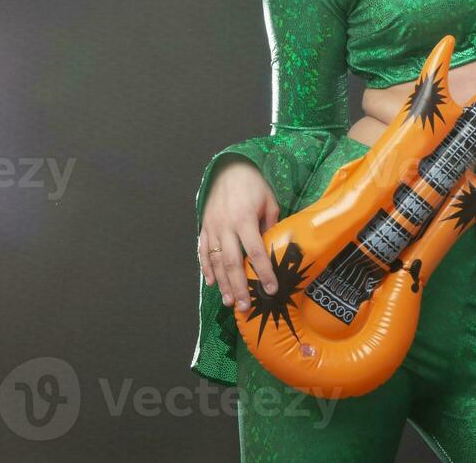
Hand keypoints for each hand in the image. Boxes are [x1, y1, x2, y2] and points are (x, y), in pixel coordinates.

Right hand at [197, 158, 280, 312]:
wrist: (229, 168)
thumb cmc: (253, 184)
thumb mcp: (269, 201)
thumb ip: (271, 224)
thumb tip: (273, 247)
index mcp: (245, 219)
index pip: (255, 252)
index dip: (263, 272)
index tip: (271, 289)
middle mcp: (226, 226)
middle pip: (232, 262)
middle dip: (239, 286)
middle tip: (245, 306)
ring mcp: (212, 227)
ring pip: (215, 261)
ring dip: (222, 283)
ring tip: (230, 301)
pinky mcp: (204, 227)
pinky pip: (202, 251)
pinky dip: (206, 268)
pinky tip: (211, 283)